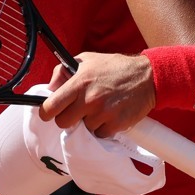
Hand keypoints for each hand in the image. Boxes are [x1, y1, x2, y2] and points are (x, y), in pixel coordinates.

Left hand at [39, 52, 155, 136]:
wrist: (147, 77)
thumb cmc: (114, 67)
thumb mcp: (86, 60)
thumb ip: (63, 72)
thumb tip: (49, 89)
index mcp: (78, 83)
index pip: (50, 107)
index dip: (47, 112)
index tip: (50, 112)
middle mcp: (89, 100)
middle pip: (63, 123)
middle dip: (68, 118)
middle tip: (78, 110)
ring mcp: (103, 114)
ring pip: (83, 129)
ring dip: (89, 122)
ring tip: (100, 107)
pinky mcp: (116, 125)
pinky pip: (100, 134)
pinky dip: (103, 128)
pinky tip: (110, 114)